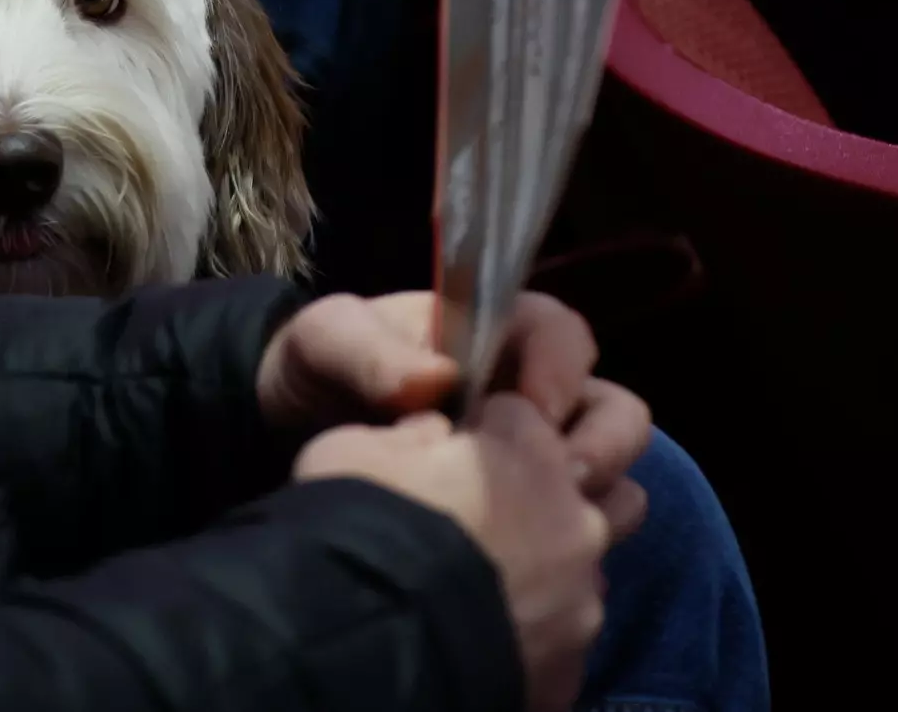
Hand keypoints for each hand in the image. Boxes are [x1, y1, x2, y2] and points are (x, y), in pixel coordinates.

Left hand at [257, 291, 651, 537]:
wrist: (283, 434)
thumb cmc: (314, 369)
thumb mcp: (325, 341)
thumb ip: (370, 351)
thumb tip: (435, 380)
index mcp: (494, 333)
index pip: (565, 335)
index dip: (562, 371)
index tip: (532, 412)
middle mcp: (528, 393)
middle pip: (614, 411)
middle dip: (602, 446)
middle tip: (562, 481)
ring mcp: (533, 457)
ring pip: (613, 475)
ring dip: (596, 499)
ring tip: (547, 531)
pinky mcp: (526, 514)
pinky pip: (579, 533)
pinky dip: (571, 549)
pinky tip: (528, 564)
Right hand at [295, 397, 611, 711]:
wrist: (371, 643)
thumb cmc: (360, 526)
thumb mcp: (352, 450)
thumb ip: (408, 434)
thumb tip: (432, 438)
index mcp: (527, 448)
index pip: (522, 412)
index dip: (484, 427)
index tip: (451, 450)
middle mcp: (574, 515)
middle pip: (591, 476)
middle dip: (552, 484)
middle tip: (497, 506)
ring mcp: (581, 594)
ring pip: (594, 559)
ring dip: (561, 556)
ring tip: (507, 575)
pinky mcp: (572, 663)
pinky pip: (564, 632)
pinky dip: (536, 627)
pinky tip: (492, 632)